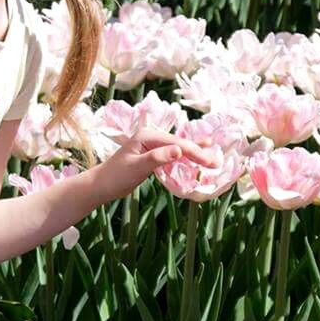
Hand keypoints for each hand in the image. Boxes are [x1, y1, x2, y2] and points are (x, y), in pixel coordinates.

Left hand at [99, 127, 217, 202]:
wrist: (102, 185)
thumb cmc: (116, 176)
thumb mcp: (137, 167)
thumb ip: (158, 158)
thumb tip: (179, 150)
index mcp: (148, 136)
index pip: (177, 144)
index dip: (195, 152)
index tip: (210, 163)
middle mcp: (151, 137)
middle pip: (180, 144)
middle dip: (199, 153)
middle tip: (217, 163)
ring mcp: (152, 145)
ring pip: (179, 148)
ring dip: (195, 153)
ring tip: (214, 157)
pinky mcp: (152, 155)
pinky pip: (173, 154)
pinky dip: (186, 156)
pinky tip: (197, 154)